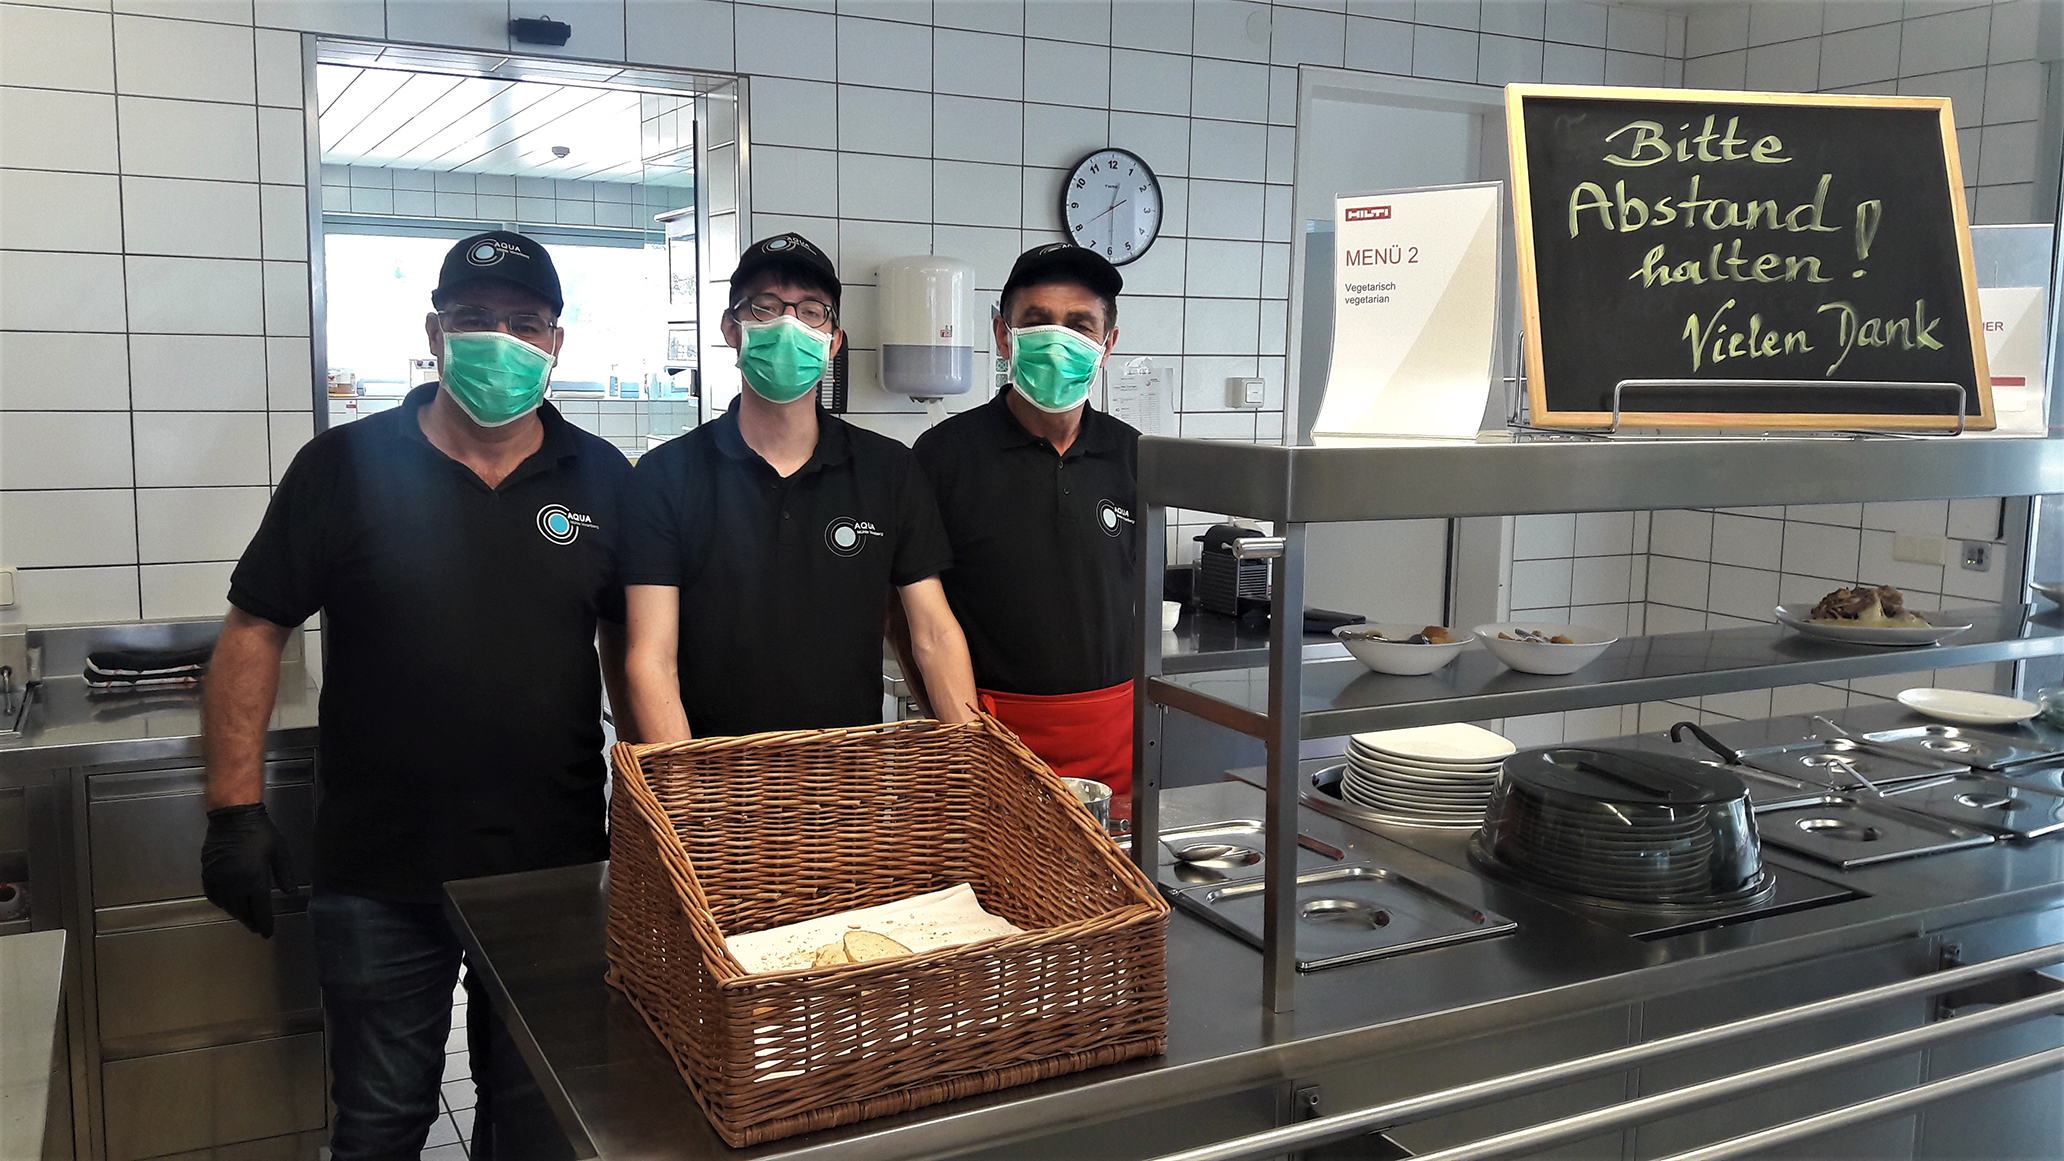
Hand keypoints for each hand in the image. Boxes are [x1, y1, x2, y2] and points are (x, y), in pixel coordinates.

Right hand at [201, 802, 293, 936]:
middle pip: (241, 910)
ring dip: (236, 913)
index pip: (260, 909)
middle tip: (257, 926)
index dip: (264, 923)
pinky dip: (220, 902)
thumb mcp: (279, 851)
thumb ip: (285, 873)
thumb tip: (290, 893)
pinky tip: (227, 902)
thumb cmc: (260, 832)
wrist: (233, 816)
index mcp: (254, 880)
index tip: (267, 933)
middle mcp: (235, 884)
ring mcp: (219, 878)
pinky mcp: (207, 872)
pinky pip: (212, 894)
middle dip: (250, 920)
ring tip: (244, 916)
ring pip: (227, 905)